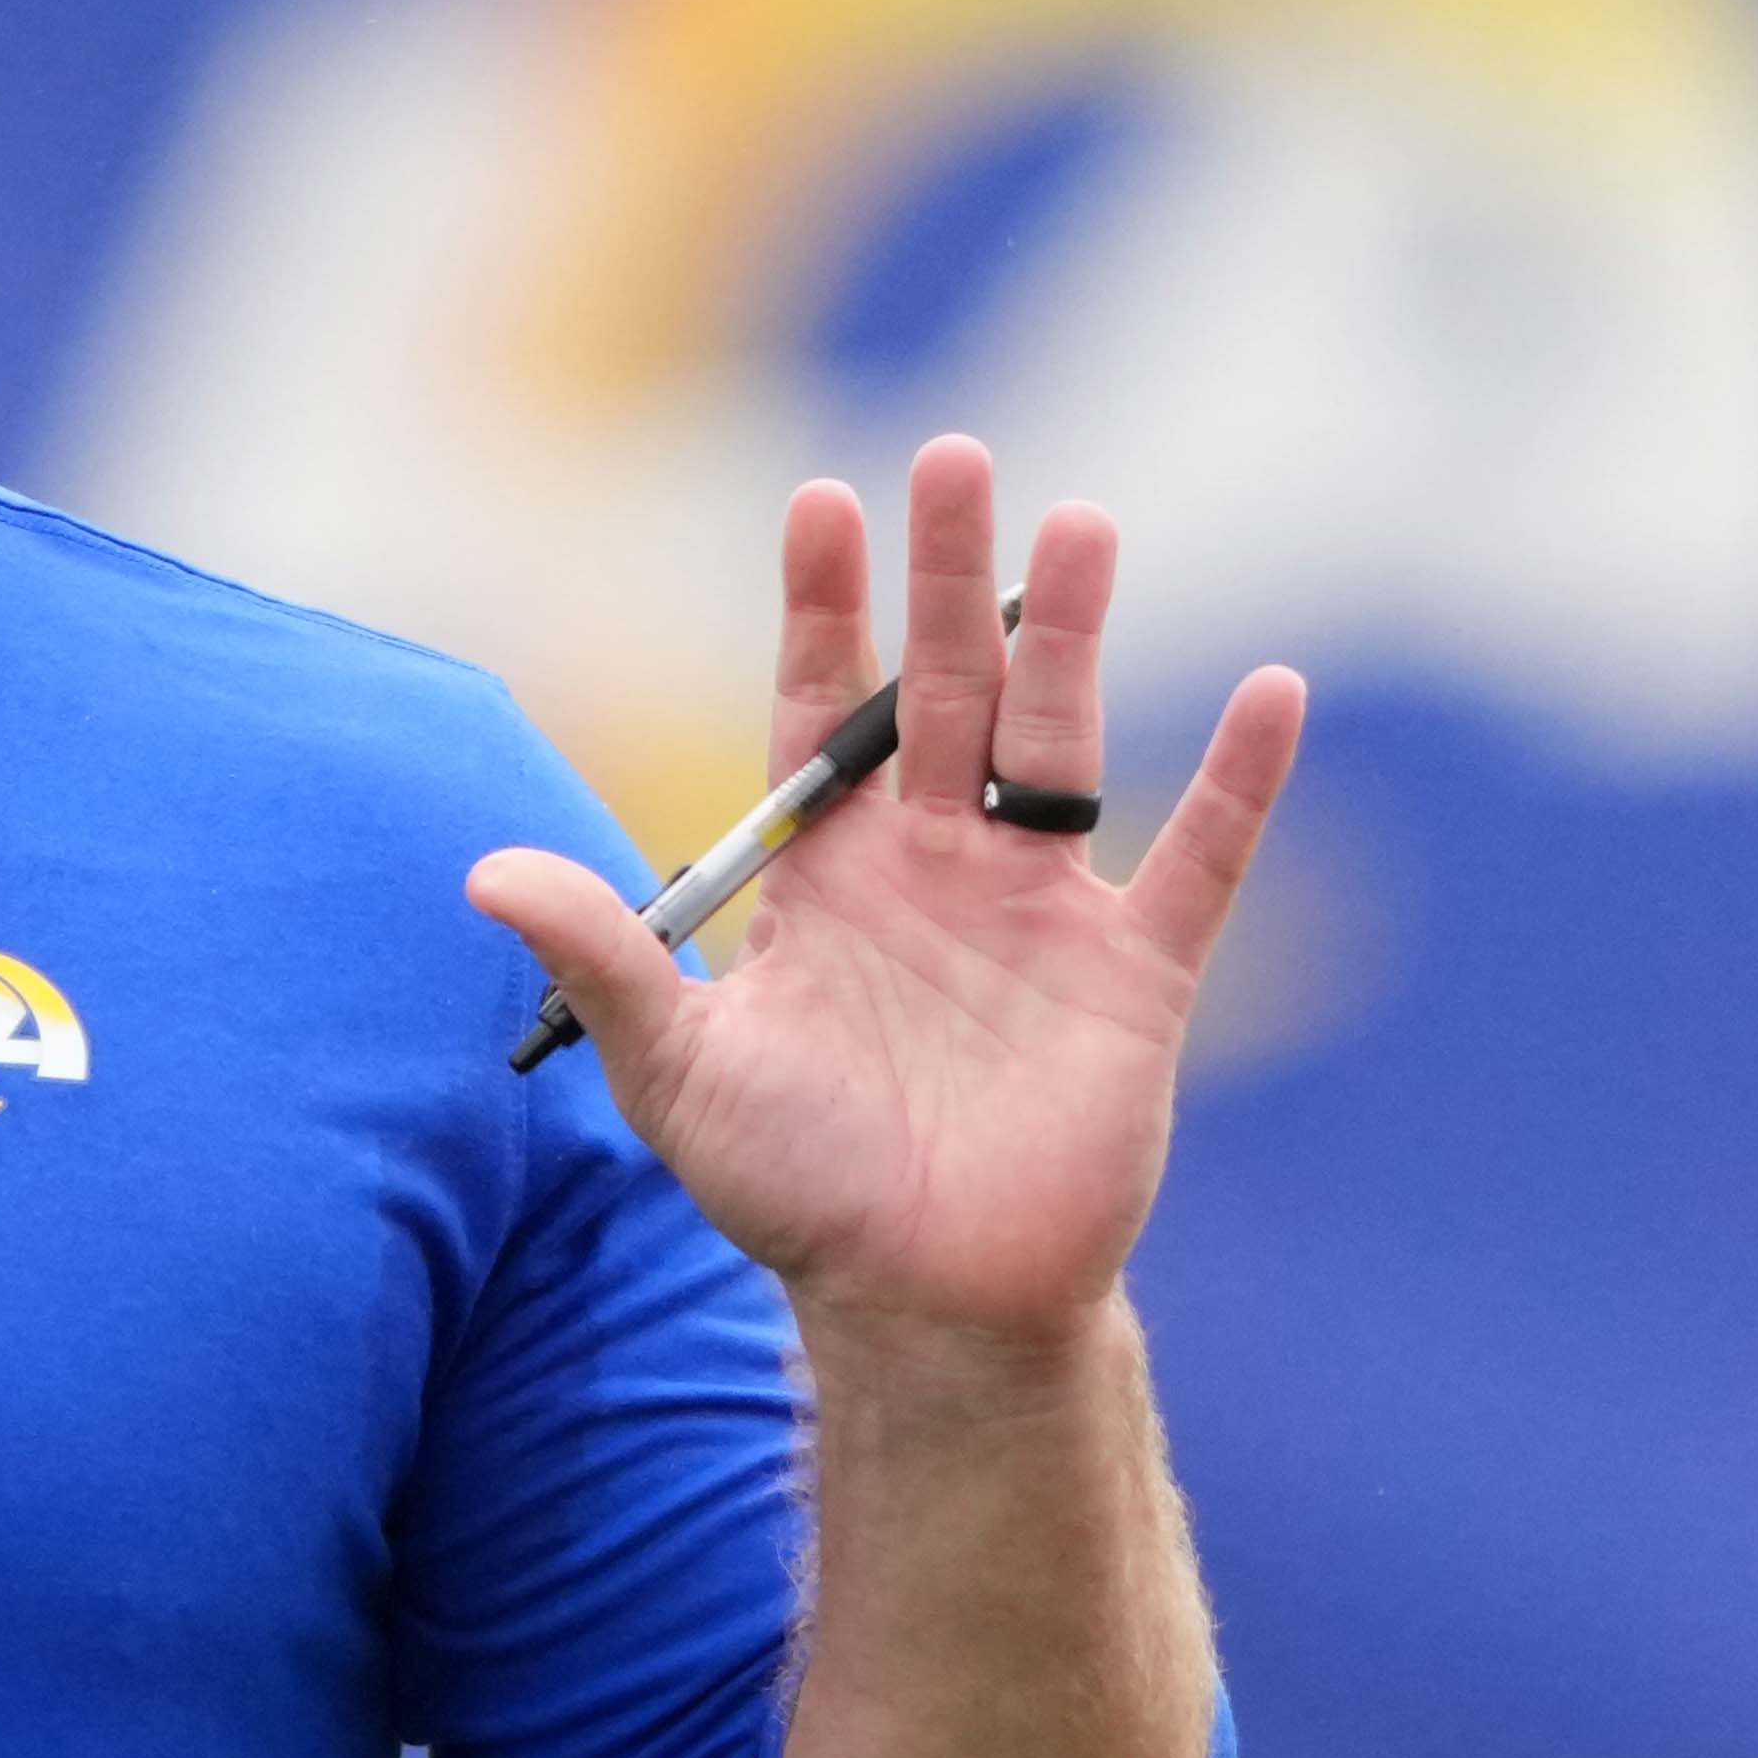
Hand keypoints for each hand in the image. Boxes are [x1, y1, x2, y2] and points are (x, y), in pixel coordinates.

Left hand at [470, 436, 1308, 1350]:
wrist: (919, 1302)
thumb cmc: (793, 1188)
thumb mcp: (679, 1070)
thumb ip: (604, 958)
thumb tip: (482, 871)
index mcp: (831, 876)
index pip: (821, 710)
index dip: (823, 610)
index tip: (817, 499)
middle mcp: (937, 866)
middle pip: (944, 692)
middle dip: (949, 580)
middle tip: (954, 455)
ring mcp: (1040, 911)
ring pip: (1060, 743)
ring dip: (1073, 638)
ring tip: (1082, 525)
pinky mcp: (1133, 976)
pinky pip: (1197, 863)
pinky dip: (1242, 786)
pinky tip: (1274, 694)